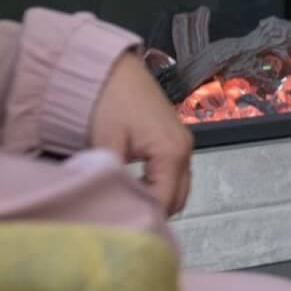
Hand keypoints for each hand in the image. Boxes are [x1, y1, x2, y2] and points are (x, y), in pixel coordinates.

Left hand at [88, 52, 193, 215]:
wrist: (109, 65)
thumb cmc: (107, 100)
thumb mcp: (106, 142)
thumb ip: (114, 179)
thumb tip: (114, 207)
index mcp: (172, 152)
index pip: (165, 202)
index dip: (145, 217)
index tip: (120, 226)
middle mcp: (184, 149)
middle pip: (178, 198)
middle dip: (154, 211)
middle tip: (123, 218)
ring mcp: (181, 142)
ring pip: (177, 186)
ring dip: (157, 197)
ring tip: (127, 203)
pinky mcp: (172, 136)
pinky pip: (172, 171)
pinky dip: (158, 183)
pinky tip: (133, 184)